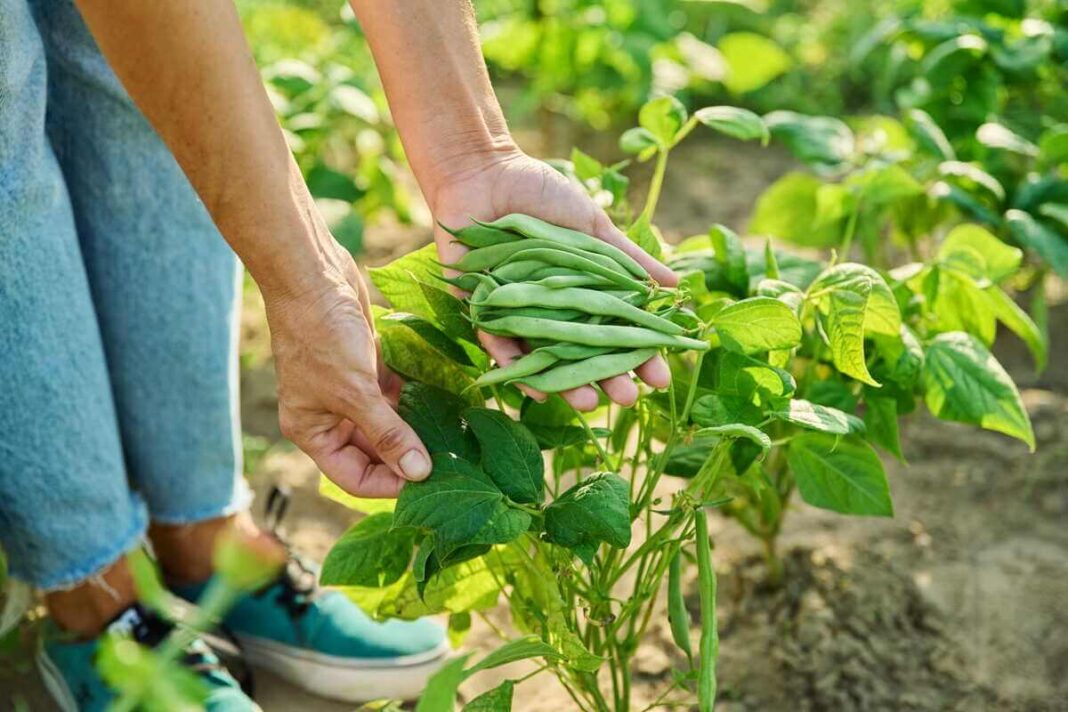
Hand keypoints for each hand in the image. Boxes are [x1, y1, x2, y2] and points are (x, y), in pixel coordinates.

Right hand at [265, 248, 430, 497]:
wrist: (312, 274)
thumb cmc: (321, 335)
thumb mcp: (355, 391)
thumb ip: (387, 434)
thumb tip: (418, 473)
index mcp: (312, 431)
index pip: (353, 477)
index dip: (388, 484)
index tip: (428, 480)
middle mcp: (328, 416)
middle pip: (373, 454)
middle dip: (406, 457)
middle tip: (449, 460)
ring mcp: (348, 390)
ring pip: (388, 424)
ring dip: (415, 429)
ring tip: (451, 436)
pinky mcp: (366, 365)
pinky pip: (395, 394)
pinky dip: (415, 399)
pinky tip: (443, 403)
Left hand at [431, 151, 677, 410]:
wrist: (486, 172)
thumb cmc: (540, 193)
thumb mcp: (592, 226)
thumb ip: (628, 259)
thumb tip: (674, 287)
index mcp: (581, 292)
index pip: (615, 332)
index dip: (639, 355)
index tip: (661, 377)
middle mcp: (551, 309)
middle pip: (582, 354)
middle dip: (606, 379)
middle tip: (628, 400)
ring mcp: (518, 312)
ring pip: (544, 359)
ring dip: (564, 384)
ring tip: (588, 403)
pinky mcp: (481, 309)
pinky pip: (498, 344)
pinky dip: (515, 364)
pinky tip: (535, 386)